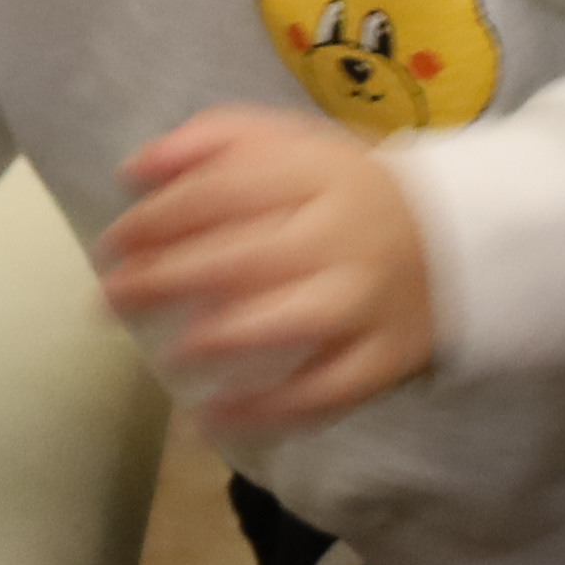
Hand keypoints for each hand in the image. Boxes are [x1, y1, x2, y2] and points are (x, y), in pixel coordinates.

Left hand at [95, 105, 433, 436]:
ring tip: (168, 358)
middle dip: (169, 279)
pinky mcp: (385, 357)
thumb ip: (210, 142)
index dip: (160, 218)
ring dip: (222, 343)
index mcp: (317, 172)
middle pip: (250, 255)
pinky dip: (270, 412)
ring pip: (293, 322)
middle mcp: (345, 234)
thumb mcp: (288, 144)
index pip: (227, 190)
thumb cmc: (340, 193)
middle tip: (110, 299)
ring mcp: (368, 299)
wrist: (454, 240)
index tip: (111, 244)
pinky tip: (211, 422)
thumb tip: (132, 173)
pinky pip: (328, 390)